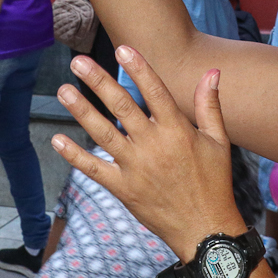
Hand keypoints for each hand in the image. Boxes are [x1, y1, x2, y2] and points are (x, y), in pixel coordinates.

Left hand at [51, 48, 244, 260]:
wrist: (204, 229)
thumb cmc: (214, 183)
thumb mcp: (218, 141)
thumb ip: (209, 105)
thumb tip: (211, 71)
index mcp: (177, 131)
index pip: (155, 91)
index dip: (139, 68)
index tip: (122, 48)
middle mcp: (153, 146)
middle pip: (122, 106)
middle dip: (99, 81)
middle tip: (79, 61)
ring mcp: (136, 168)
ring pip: (103, 133)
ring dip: (82, 110)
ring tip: (63, 90)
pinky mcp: (123, 189)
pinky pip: (95, 169)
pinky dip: (75, 156)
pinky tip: (58, 140)